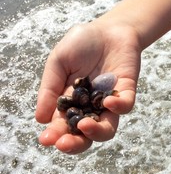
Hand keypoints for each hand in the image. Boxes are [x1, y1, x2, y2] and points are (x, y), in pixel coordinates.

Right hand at [35, 22, 140, 153]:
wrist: (108, 29)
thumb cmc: (82, 44)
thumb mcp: (58, 62)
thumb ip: (50, 87)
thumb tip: (41, 119)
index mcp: (71, 103)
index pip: (63, 125)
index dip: (56, 135)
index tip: (47, 140)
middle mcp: (91, 108)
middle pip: (86, 136)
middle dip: (76, 143)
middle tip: (65, 143)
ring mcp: (109, 102)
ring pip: (107, 129)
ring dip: (96, 132)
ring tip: (84, 126)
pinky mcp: (127, 92)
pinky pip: (125, 107)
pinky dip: (118, 107)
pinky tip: (108, 102)